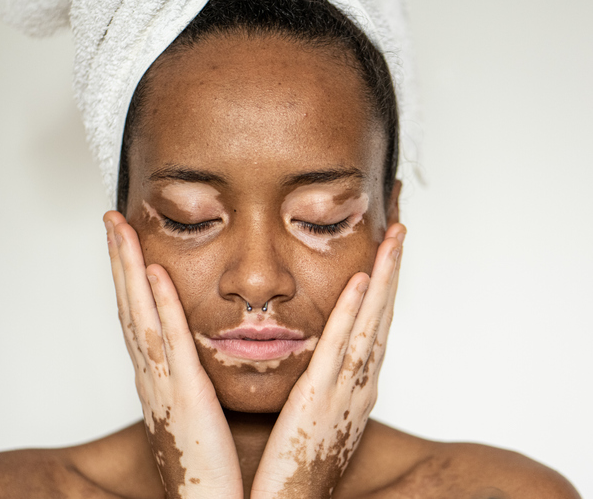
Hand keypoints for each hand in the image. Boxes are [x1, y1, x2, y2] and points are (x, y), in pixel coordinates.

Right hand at [103, 210, 243, 498]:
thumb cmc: (207, 465)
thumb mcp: (194, 412)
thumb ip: (189, 380)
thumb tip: (192, 358)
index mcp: (158, 377)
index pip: (137, 316)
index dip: (126, 277)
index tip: (125, 241)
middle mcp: (152, 375)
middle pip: (128, 305)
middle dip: (117, 260)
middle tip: (110, 219)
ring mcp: (164, 383)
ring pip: (139, 314)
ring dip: (127, 268)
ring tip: (119, 228)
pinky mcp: (185, 395)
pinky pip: (170, 342)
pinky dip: (160, 305)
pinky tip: (153, 272)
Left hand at [250, 223, 405, 498]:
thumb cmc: (296, 466)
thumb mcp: (317, 418)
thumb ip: (322, 386)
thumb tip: (317, 363)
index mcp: (355, 388)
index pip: (373, 328)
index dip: (384, 290)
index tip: (386, 255)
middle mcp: (360, 385)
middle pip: (382, 318)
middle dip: (393, 273)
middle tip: (401, 231)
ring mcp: (346, 390)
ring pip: (371, 324)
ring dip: (385, 280)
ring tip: (394, 239)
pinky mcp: (321, 397)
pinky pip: (341, 348)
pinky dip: (354, 313)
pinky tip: (363, 280)